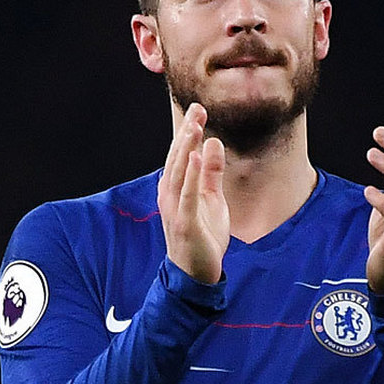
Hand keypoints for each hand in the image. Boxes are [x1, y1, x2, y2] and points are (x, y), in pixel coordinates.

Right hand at [157, 103, 228, 283]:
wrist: (197, 274)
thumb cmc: (203, 236)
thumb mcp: (212, 199)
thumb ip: (213, 173)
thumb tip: (214, 142)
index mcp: (175, 188)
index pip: (181, 154)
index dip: (188, 131)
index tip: (198, 109)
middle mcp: (170, 195)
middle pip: (178, 159)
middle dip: (187, 134)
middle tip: (197, 110)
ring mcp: (175, 208)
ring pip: (179, 173)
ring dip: (186, 148)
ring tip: (195, 127)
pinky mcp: (185, 222)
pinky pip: (188, 195)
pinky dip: (192, 175)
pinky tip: (198, 156)